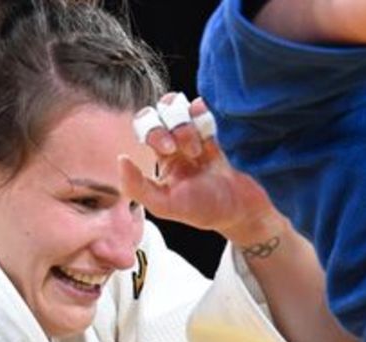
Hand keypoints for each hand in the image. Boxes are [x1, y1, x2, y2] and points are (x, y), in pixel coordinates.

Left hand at [118, 93, 282, 245]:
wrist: (244, 208)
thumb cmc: (206, 210)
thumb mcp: (166, 206)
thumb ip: (138, 187)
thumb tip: (121, 159)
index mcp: (162, 161)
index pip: (144, 127)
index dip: (152, 130)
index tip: (168, 150)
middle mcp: (177, 145)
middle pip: (160, 112)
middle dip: (171, 125)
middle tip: (186, 149)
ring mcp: (198, 136)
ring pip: (181, 108)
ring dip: (188, 125)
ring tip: (200, 149)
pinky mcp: (218, 131)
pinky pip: (202, 108)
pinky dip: (201, 111)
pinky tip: (209, 130)